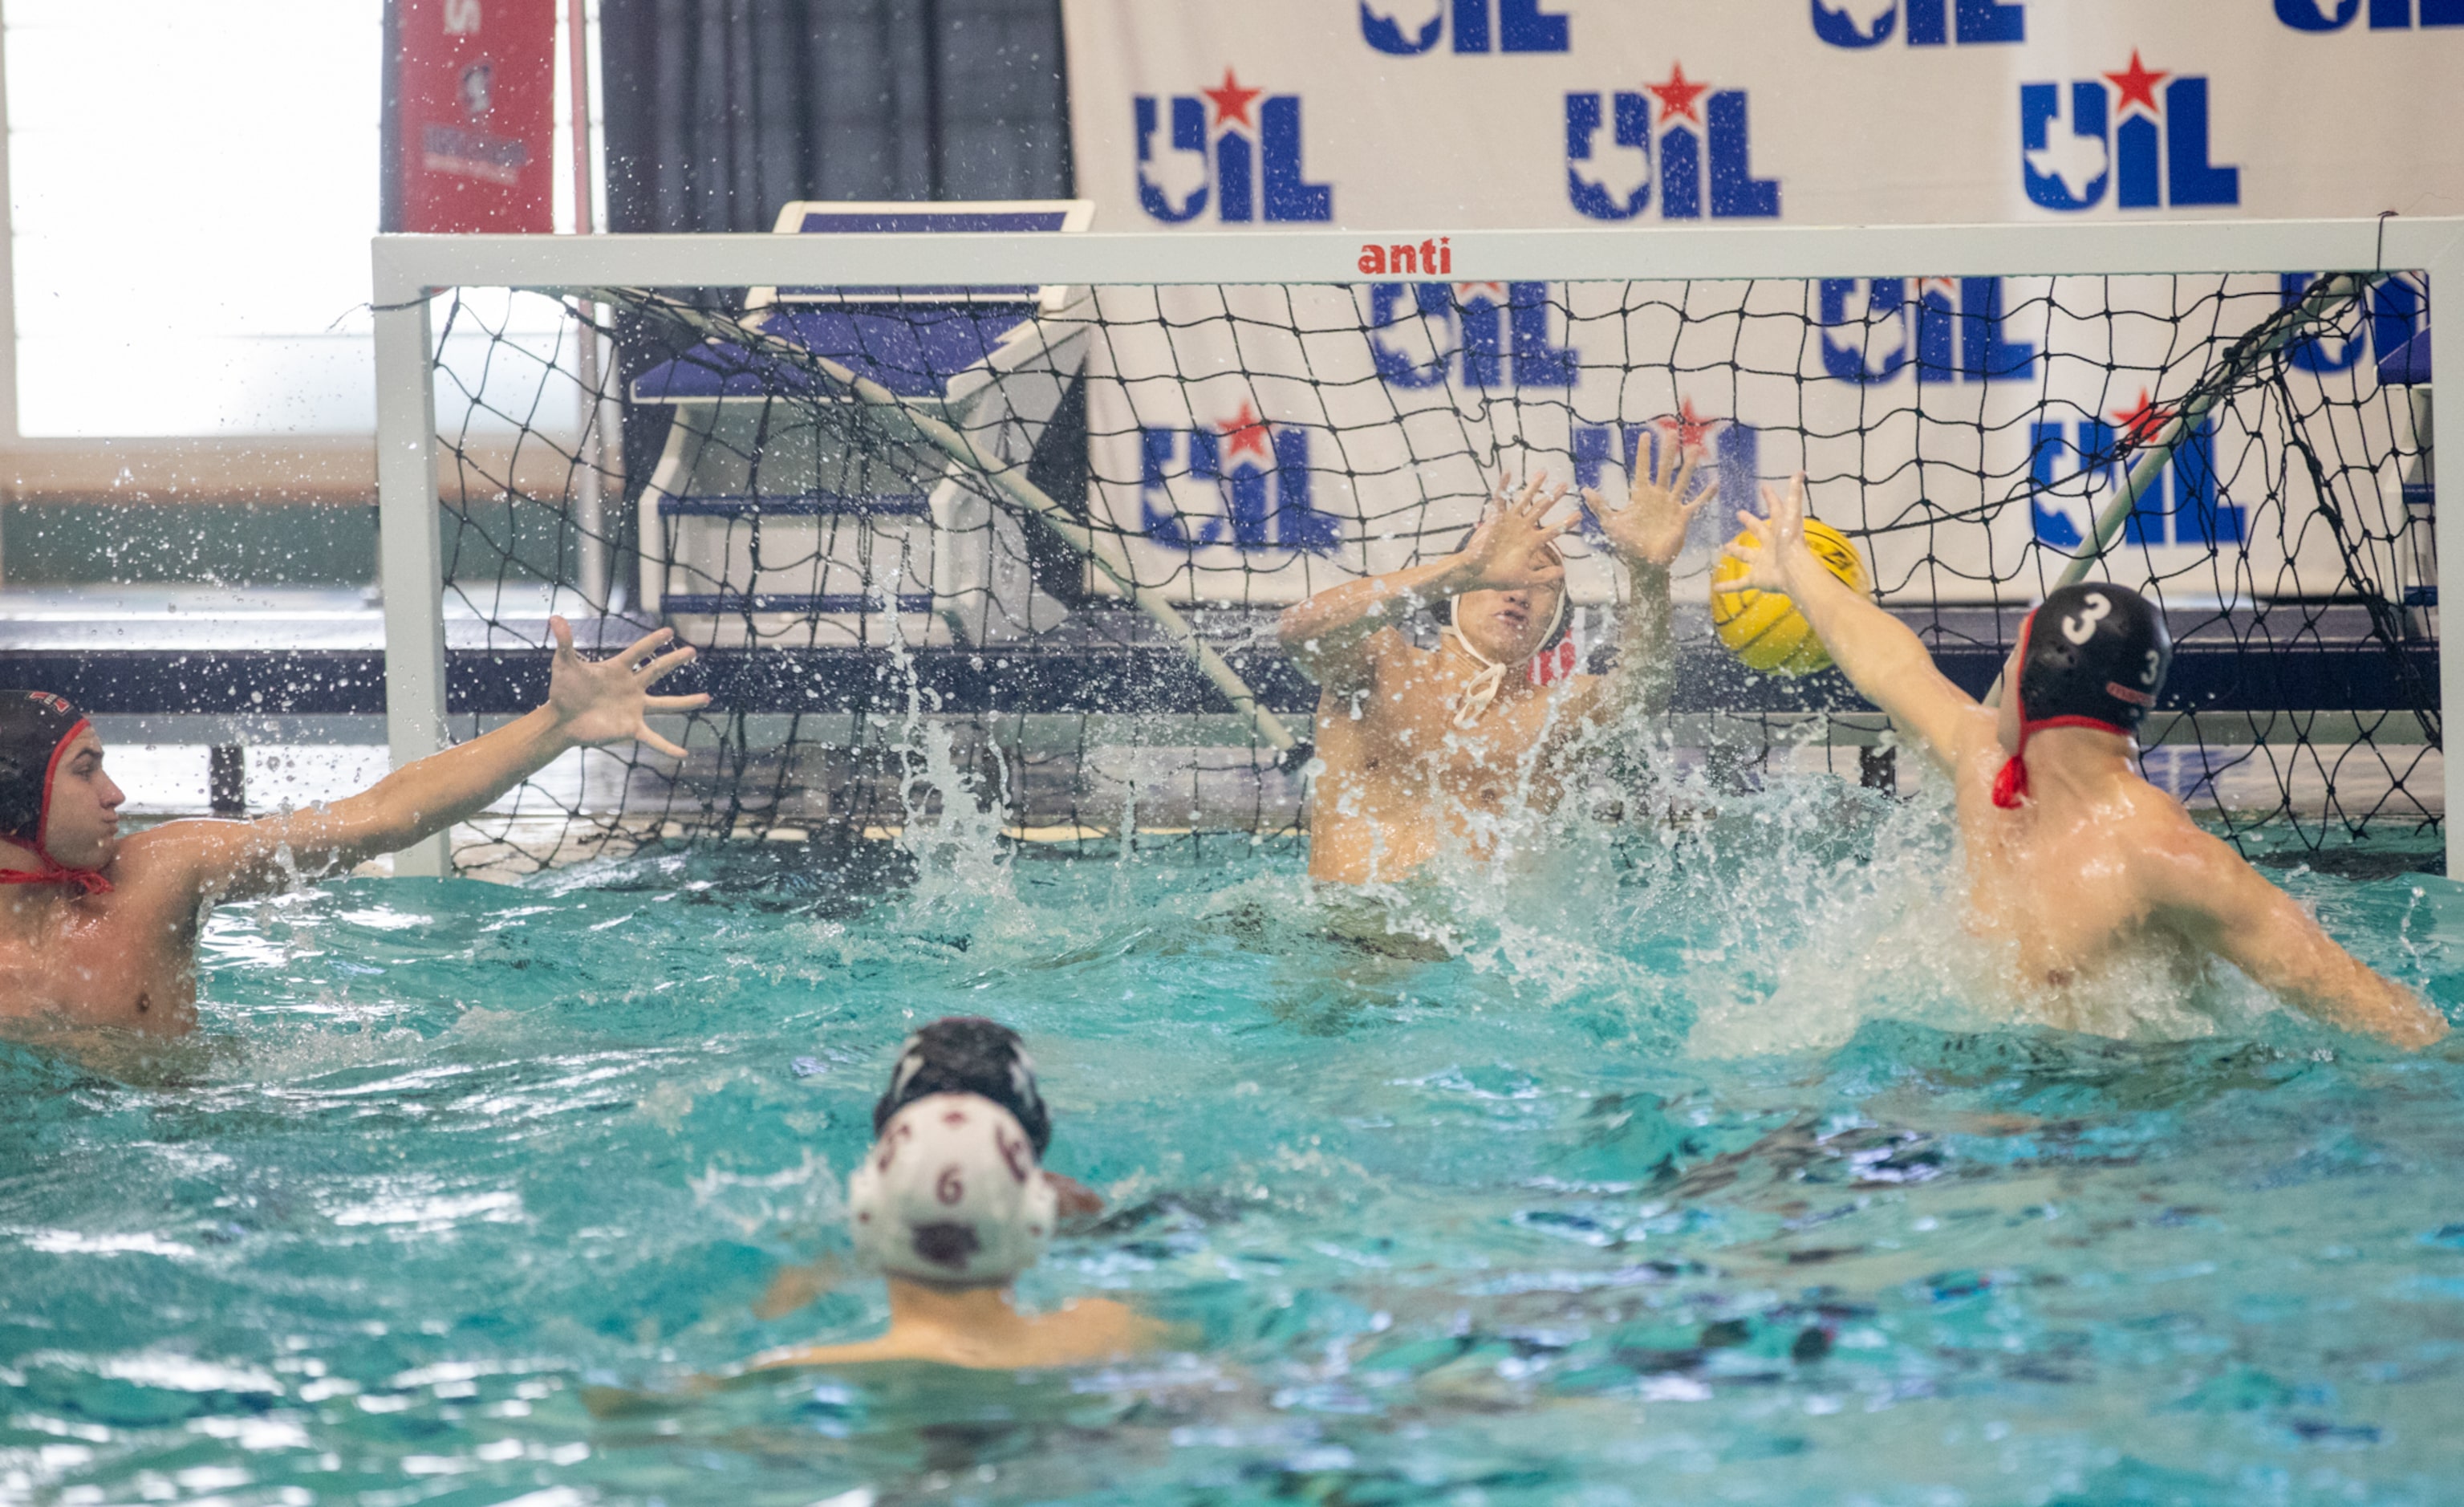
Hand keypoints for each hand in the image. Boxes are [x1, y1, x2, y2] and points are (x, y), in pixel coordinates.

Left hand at [545, 617, 709, 757]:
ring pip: (665, 704)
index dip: (653, 642)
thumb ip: (565, 643)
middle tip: (692, 651)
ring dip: (686, 702)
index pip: (639, 652)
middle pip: (657, 670)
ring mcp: (634, 708)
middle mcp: (631, 687)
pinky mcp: (631, 728)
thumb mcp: (564, 665)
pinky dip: (668, 746)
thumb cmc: (563, 690)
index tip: (669, 632)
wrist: (562, 720)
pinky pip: (653, 738)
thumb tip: (555, 618)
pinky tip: (683, 753)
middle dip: (675, 661)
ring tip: (707, 698)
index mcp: (618, 670)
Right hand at [1454, 473, 1572, 592]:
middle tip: (1565, 485)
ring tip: (1543, 472)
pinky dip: (1503, 486)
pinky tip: (1508, 473)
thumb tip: (1563, 571)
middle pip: (1541, 509)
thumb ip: (1544, 576)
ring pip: (1524, 500)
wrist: (1477, 574)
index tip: (1579, 515)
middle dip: (1553, 497)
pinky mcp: (1496, 518)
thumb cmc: (1499, 578)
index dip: (1566, 523)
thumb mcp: (1526, 579)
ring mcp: (1510, 522)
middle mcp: (1523, 529)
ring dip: (1533, 486)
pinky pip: (1500, 499)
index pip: (1553, 530)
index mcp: (1531, 542)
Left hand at [1586, 442, 1714, 570]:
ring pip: (1682, 480)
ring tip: (1694, 449)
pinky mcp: (1683, 518)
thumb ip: (1600, 506)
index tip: (1645, 435)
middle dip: (1667, 451)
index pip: (1643, 469)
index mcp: (1641, 496)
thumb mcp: (1611, 523)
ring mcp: (1672, 506)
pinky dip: (1706, 495)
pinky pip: (1697, 504)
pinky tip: (1715, 483)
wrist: (1644, 564)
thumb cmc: (1627, 545)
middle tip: (1671, 432)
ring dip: (1688, 466)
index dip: (1644, 453)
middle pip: (1664, 469)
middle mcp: (1658, 497)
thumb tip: (1584, 489)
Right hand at [1722, 472, 1813, 592]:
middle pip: (1758, 531)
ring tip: (1725, 548)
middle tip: (1740, 514)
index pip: (1775, 510)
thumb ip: (1794, 495)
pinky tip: (1716, 588)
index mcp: (1779, 529)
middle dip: (1750, 522)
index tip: (1765, 487)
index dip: (1771, 498)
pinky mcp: (1756, 579)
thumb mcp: (1791, 516)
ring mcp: (1763, 562)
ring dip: (1736, 552)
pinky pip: (1740, 583)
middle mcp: (1771, 545)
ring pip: (1747, 555)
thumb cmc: (1792, 544)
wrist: (1794, 573)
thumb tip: (1800, 471)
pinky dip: (1728, 586)